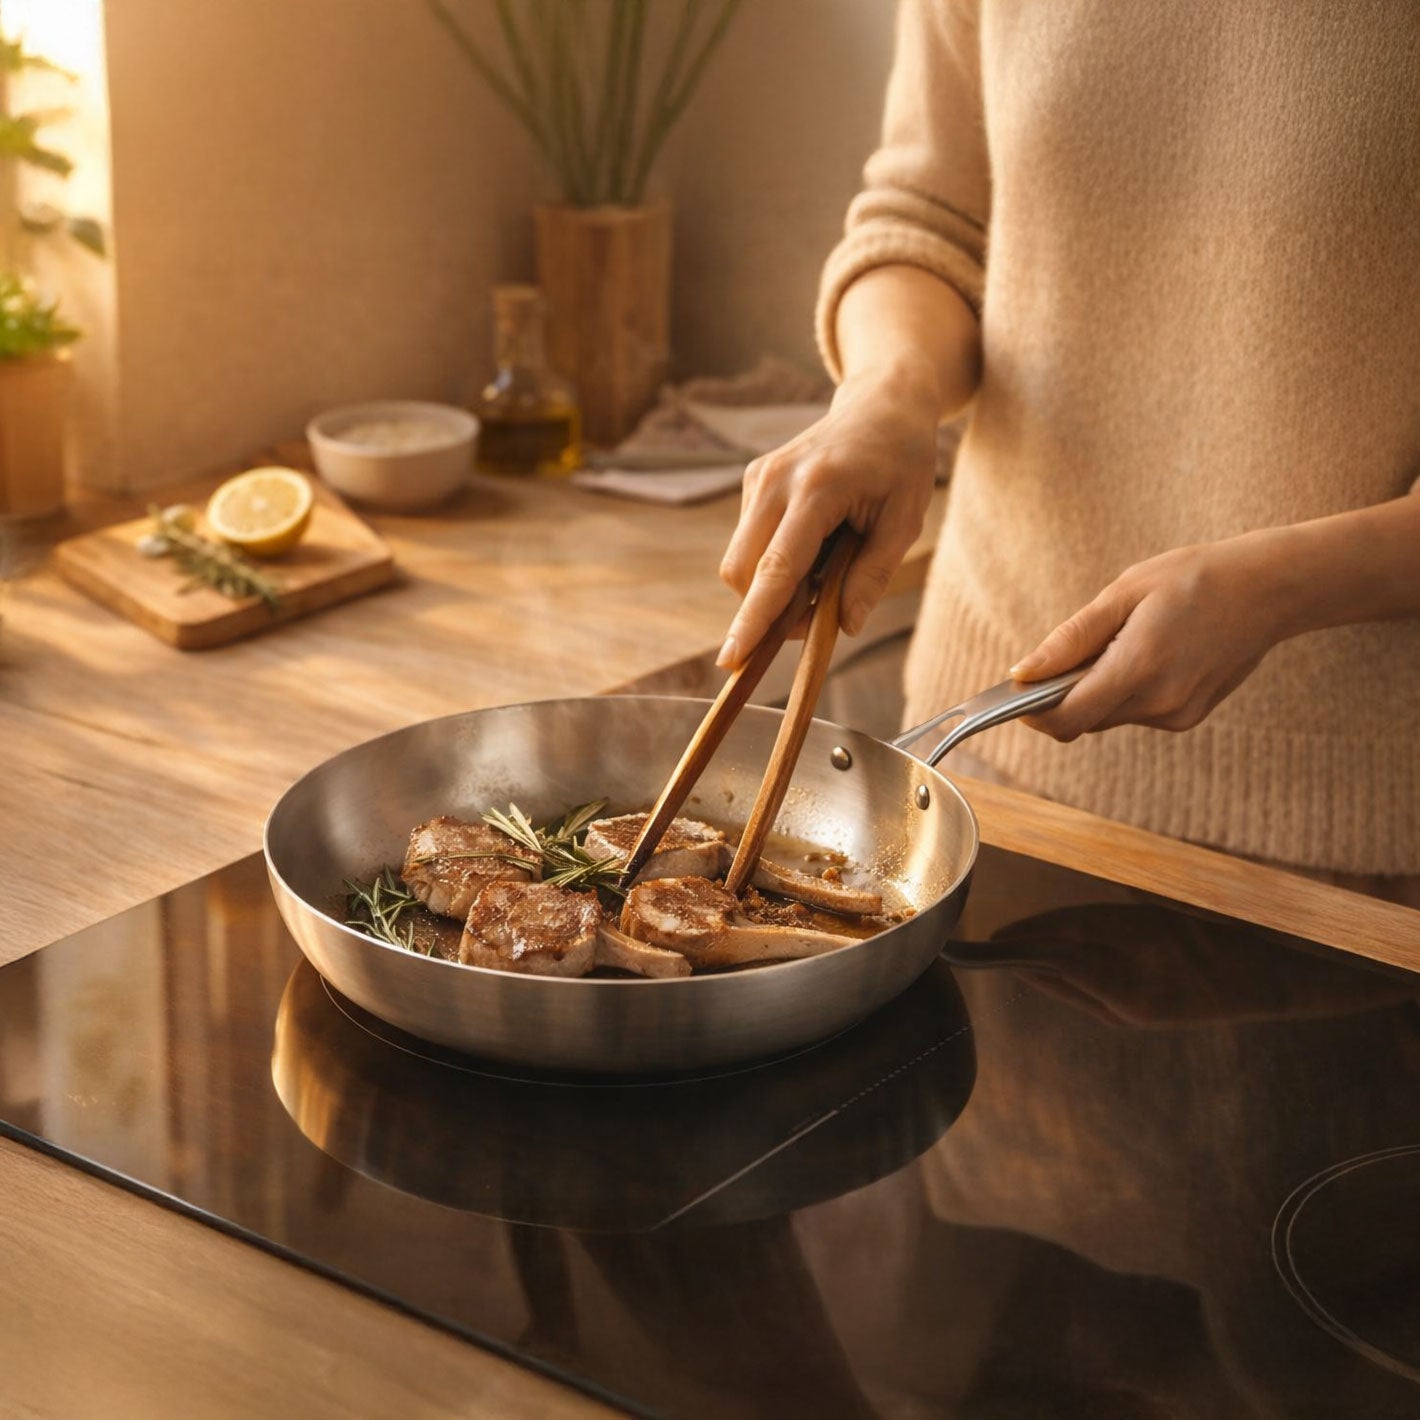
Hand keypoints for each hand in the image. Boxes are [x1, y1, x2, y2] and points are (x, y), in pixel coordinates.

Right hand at [716, 364, 939, 667]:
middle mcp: (776, 481)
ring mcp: (759, 479)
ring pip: (742, 562)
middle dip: (768, 608)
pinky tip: (814, 542)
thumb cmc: (900, 464)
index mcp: (818, 489)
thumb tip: (842, 626)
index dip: (754, 618)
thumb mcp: (905, 522)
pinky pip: (749, 544)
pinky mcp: (753, 481)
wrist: (880, 407)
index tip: (732, 657)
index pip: (776, 567)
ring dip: (775, 585)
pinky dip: (775, 562)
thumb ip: (872, 576)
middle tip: (820, 608)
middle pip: (743, 572)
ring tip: (827, 562)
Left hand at [1009, 533, 1290, 739]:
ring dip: (1095, 691)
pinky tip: (1146, 654)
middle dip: (1062, 696)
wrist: (1269, 589)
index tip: (1017, 691)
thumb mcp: (1124, 593)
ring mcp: (1177, 715)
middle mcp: (1159, 703)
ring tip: (1119, 642)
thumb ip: (1071, 639)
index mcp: (1139, 669)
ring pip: (1108, 717)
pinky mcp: (1188, 716)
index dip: (1033, 712)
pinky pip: (1135, 713)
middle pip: (1084, 719)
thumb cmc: (1194, 579)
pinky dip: (1124, 691)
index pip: (1067, 718)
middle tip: (1068, 653)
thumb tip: (1024, 673)